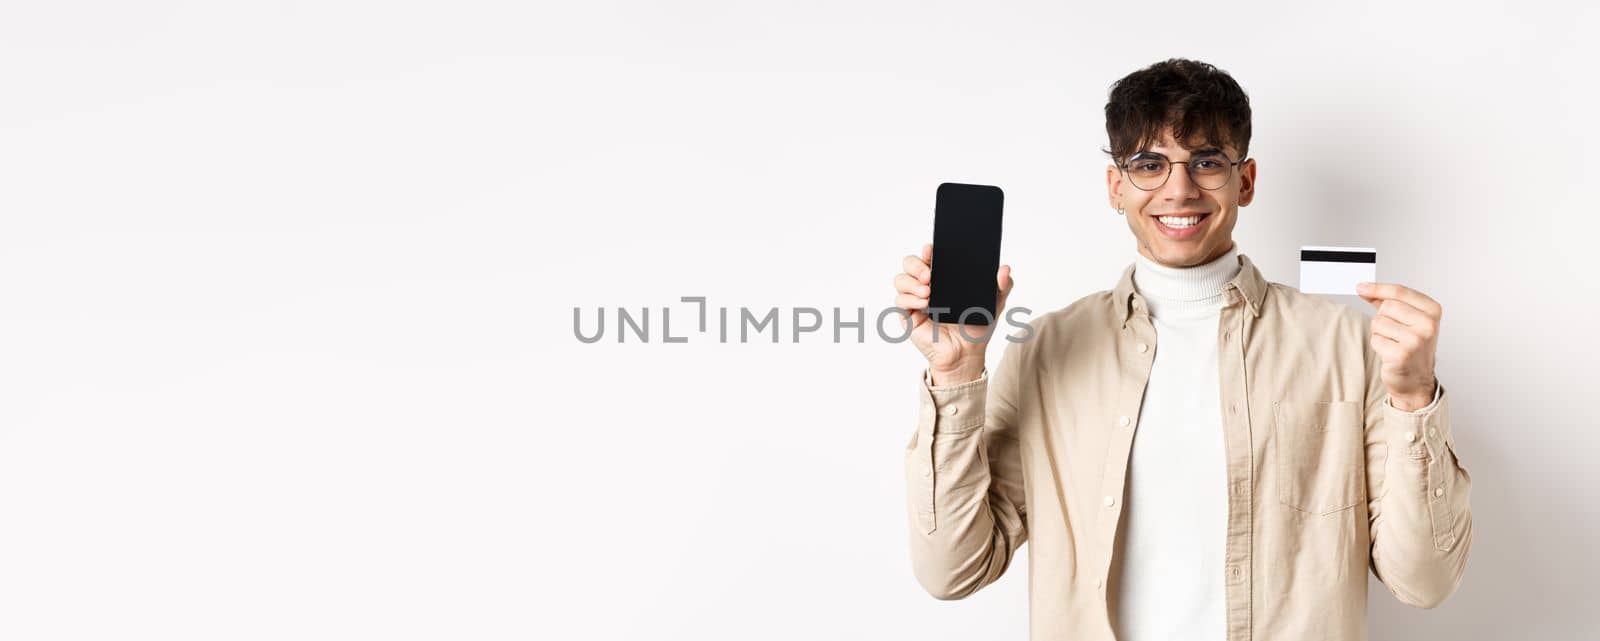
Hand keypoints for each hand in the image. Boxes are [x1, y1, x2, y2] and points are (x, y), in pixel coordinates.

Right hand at [893, 243, 1013, 385]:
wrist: (967, 354)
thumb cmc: (976, 327)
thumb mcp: (994, 304)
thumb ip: (1003, 285)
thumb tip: (1005, 269)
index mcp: (943, 277)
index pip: (929, 256)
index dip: (927, 250)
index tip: (931, 249)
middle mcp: (925, 285)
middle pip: (909, 263)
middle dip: (916, 264)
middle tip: (929, 275)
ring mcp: (914, 300)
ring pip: (900, 280)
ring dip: (911, 282)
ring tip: (928, 292)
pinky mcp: (908, 316)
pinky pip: (899, 301)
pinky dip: (910, 300)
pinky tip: (924, 304)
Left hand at [1358, 281, 1439, 410]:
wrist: (1415, 379)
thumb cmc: (1411, 347)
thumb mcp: (1407, 319)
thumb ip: (1387, 301)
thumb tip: (1363, 288)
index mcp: (1432, 310)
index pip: (1399, 292)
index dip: (1377, 288)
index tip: (1360, 287)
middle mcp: (1428, 324)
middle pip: (1386, 306)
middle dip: (1382, 318)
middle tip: (1394, 332)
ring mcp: (1416, 340)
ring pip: (1378, 323)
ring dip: (1379, 333)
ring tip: (1394, 343)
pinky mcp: (1402, 354)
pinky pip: (1376, 340)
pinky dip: (1378, 346)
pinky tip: (1391, 353)